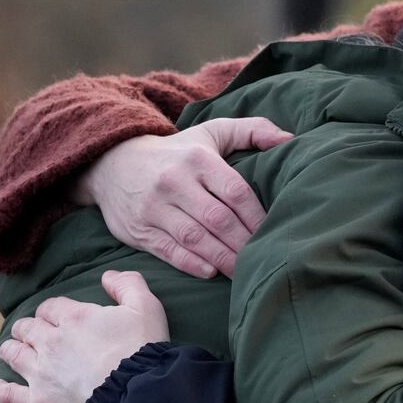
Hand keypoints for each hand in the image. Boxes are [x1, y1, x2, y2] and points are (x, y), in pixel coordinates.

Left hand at [0, 271, 170, 402]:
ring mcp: (40, 374)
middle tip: (33, 333)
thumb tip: (108, 275)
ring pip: (13, 355)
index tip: (57, 317)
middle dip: (29, 328)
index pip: (51, 307)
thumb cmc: (142, 351)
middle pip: (27, 329)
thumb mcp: (146, 308)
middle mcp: (50, 342)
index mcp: (74, 318)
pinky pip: (7, 395)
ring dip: (11, 350)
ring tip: (12, 350)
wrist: (134, 399)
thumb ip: (128, 285)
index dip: (52, 311)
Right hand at [74, 118, 292, 278]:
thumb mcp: (211, 132)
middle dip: (243, 242)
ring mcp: (154, 207)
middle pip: (217, 219)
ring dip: (222, 258)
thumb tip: (290, 138)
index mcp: (198, 159)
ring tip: (243, 271)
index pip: (235, 192)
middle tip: (262, 259)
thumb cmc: (177, 152)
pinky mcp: (139, 229)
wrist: (113, 163)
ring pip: (194, 237)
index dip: (256, 216)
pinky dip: (191, 263)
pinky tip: (211, 271)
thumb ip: (252, 131)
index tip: (274, 231)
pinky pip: (168, 251)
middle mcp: (174, 182)